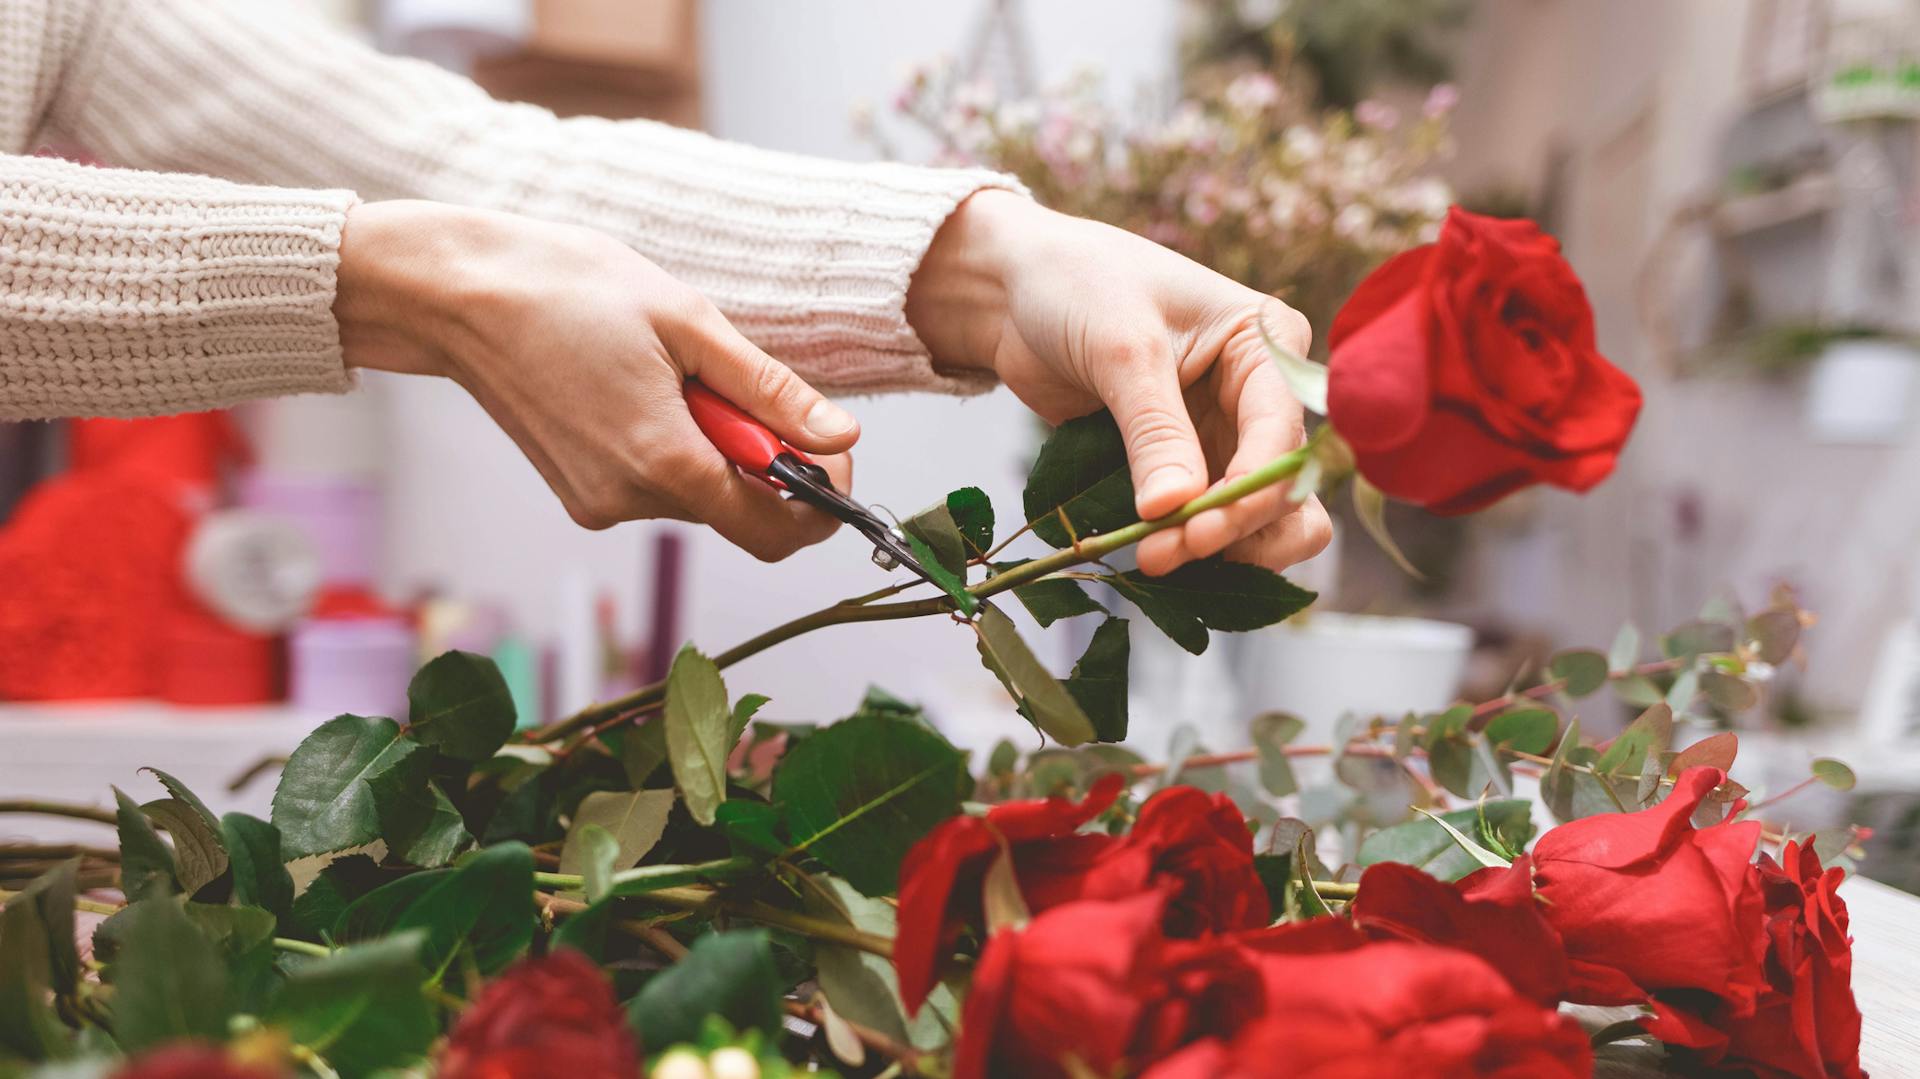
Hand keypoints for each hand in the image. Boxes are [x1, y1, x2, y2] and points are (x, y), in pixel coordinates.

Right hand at [333, 200, 858, 559]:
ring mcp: (598, 503)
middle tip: (733, 381)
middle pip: (739, 510)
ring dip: (711, 443)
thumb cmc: (568, 289)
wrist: (457, 294)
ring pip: (697, 495)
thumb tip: (840, 436)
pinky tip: (637, 386)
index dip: (821, 498)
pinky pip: (655, 485)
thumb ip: (770, 391)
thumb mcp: (690, 323)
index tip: (828, 448)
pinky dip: (671, 445)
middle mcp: (630, 501)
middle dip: (761, 456)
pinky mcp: (578, 494)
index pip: (777, 530)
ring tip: (670, 371)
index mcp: (665, 463)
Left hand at [907, 190, 1331, 575]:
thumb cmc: (1077, 287)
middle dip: (1233, 529)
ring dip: (1218, 549)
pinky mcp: (1186, 464)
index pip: (1280, 436)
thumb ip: (1154, 431)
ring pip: (1259, 517)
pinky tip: (1148, 552)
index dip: (1247, 495)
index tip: (1195, 533)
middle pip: (1284, 488)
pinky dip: (1187, 543)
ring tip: (1152, 557)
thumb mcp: (1122, 350)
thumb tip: (1175, 508)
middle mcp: (1258, 394)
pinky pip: (1206, 520)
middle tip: (1163, 553)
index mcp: (1266, 345)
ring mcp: (1224, 434)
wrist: (1018, 292)